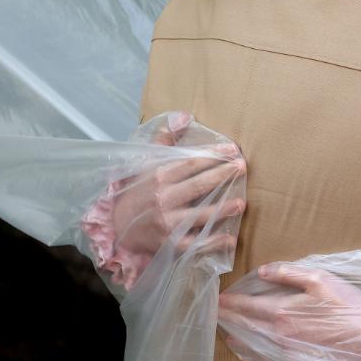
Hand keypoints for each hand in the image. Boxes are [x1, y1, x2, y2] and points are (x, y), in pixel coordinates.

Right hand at [112, 111, 245, 255]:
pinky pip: (194, 244)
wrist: (117, 225)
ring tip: (242, 203)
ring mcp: (167, 223)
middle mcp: (163, 199)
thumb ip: (165, 139)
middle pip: (198, 186)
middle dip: (222, 175)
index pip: (191, 163)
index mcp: (159, 177)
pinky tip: (230, 239)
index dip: (213, 155)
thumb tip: (184, 116)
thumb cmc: (138, 190)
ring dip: (222, 209)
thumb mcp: (146, 162)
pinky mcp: (169, 244)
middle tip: (242, 167)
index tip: (233, 150)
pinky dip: (212, 243)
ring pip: (199, 216)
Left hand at [219, 263, 360, 360]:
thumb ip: (289, 273)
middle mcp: (279, 334)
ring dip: (237, 334)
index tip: (218, 298)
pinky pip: (264, 358)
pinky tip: (246, 348)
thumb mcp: (320, 279)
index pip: (247, 306)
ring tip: (226, 329)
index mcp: (283, 312)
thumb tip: (263, 271)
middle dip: (229, 318)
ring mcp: (286, 351)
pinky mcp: (295, 360)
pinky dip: (250, 352)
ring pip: (252, 343)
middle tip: (216, 312)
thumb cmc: (347, 305)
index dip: (230, 302)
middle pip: (245, 326)